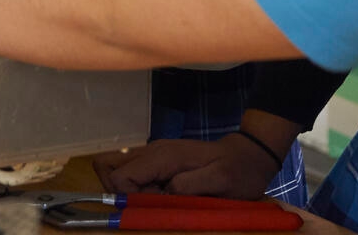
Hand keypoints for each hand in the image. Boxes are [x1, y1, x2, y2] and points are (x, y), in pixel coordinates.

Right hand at [94, 133, 281, 197]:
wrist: (248, 155)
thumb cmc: (236, 170)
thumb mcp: (220, 180)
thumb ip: (190, 184)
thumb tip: (164, 190)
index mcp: (163, 155)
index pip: (120, 177)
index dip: (131, 199)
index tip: (156, 205)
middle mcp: (153, 151)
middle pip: (109, 170)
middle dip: (123, 196)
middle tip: (154, 205)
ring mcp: (154, 156)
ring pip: (118, 171)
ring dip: (130, 195)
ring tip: (159, 202)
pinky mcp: (159, 163)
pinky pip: (133, 175)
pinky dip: (138, 192)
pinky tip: (162, 198)